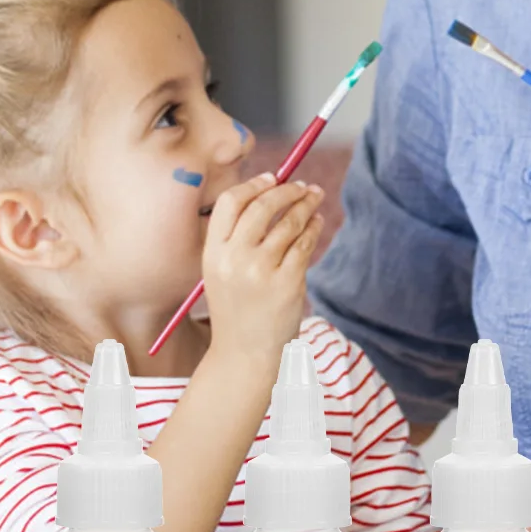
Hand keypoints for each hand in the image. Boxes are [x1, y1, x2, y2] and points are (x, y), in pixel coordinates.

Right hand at [201, 173, 324, 364]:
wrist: (244, 354)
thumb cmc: (236, 308)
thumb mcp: (221, 271)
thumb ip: (236, 237)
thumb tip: (267, 193)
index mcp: (213, 253)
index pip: (230, 202)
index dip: (253, 185)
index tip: (272, 178)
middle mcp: (234, 259)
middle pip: (262, 206)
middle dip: (287, 190)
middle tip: (302, 185)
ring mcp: (261, 271)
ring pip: (288, 223)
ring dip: (306, 205)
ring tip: (315, 198)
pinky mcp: (288, 282)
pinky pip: (305, 244)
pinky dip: (314, 227)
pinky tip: (317, 222)